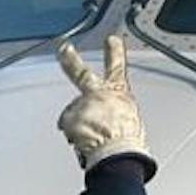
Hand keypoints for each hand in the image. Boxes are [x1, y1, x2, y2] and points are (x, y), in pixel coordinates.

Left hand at [56, 35, 154, 176]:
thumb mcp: (131, 120)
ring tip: (92, 139)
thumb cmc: (128, 142)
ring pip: (74, 112)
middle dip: (70, 59)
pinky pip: (67, 126)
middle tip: (64, 49)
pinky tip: (84, 142)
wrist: (118, 154)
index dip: (114, 52)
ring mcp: (83, 104)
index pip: (117, 67)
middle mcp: (99, 94)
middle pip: (81, 73)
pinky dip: (73, 134)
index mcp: (119, 94)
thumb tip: (109, 116)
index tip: (112, 40)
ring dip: (79, 125)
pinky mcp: (70, 117)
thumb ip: (116, 111)